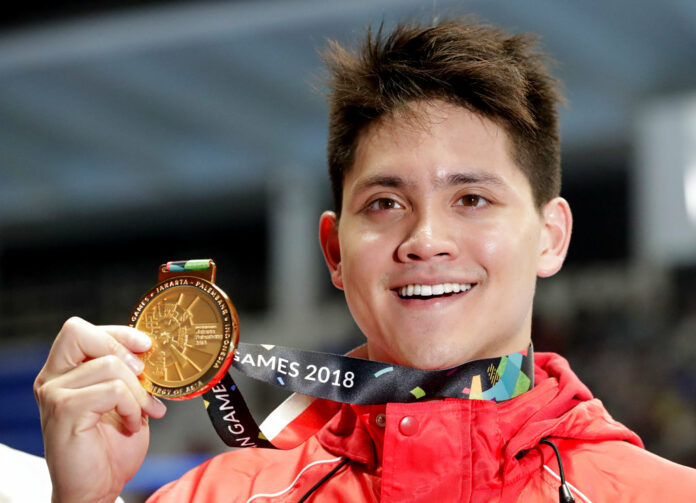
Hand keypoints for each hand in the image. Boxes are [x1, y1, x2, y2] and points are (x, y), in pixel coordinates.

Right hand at [34, 317, 166, 502]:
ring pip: (109, 365)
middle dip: (121, 349)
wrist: (97, 489)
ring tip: (142, 413)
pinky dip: (131, 406)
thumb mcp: (125, 399)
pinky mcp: (64, 411)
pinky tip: (131, 424)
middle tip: (144, 375)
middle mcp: (52, 379)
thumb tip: (151, 350)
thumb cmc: (110, 447)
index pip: (81, 330)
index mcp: (63, 371)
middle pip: (80, 333)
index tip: (146, 346)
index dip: (117, 332)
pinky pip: (112, 391)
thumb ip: (128, 373)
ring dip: (137, 390)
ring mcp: (54, 394)